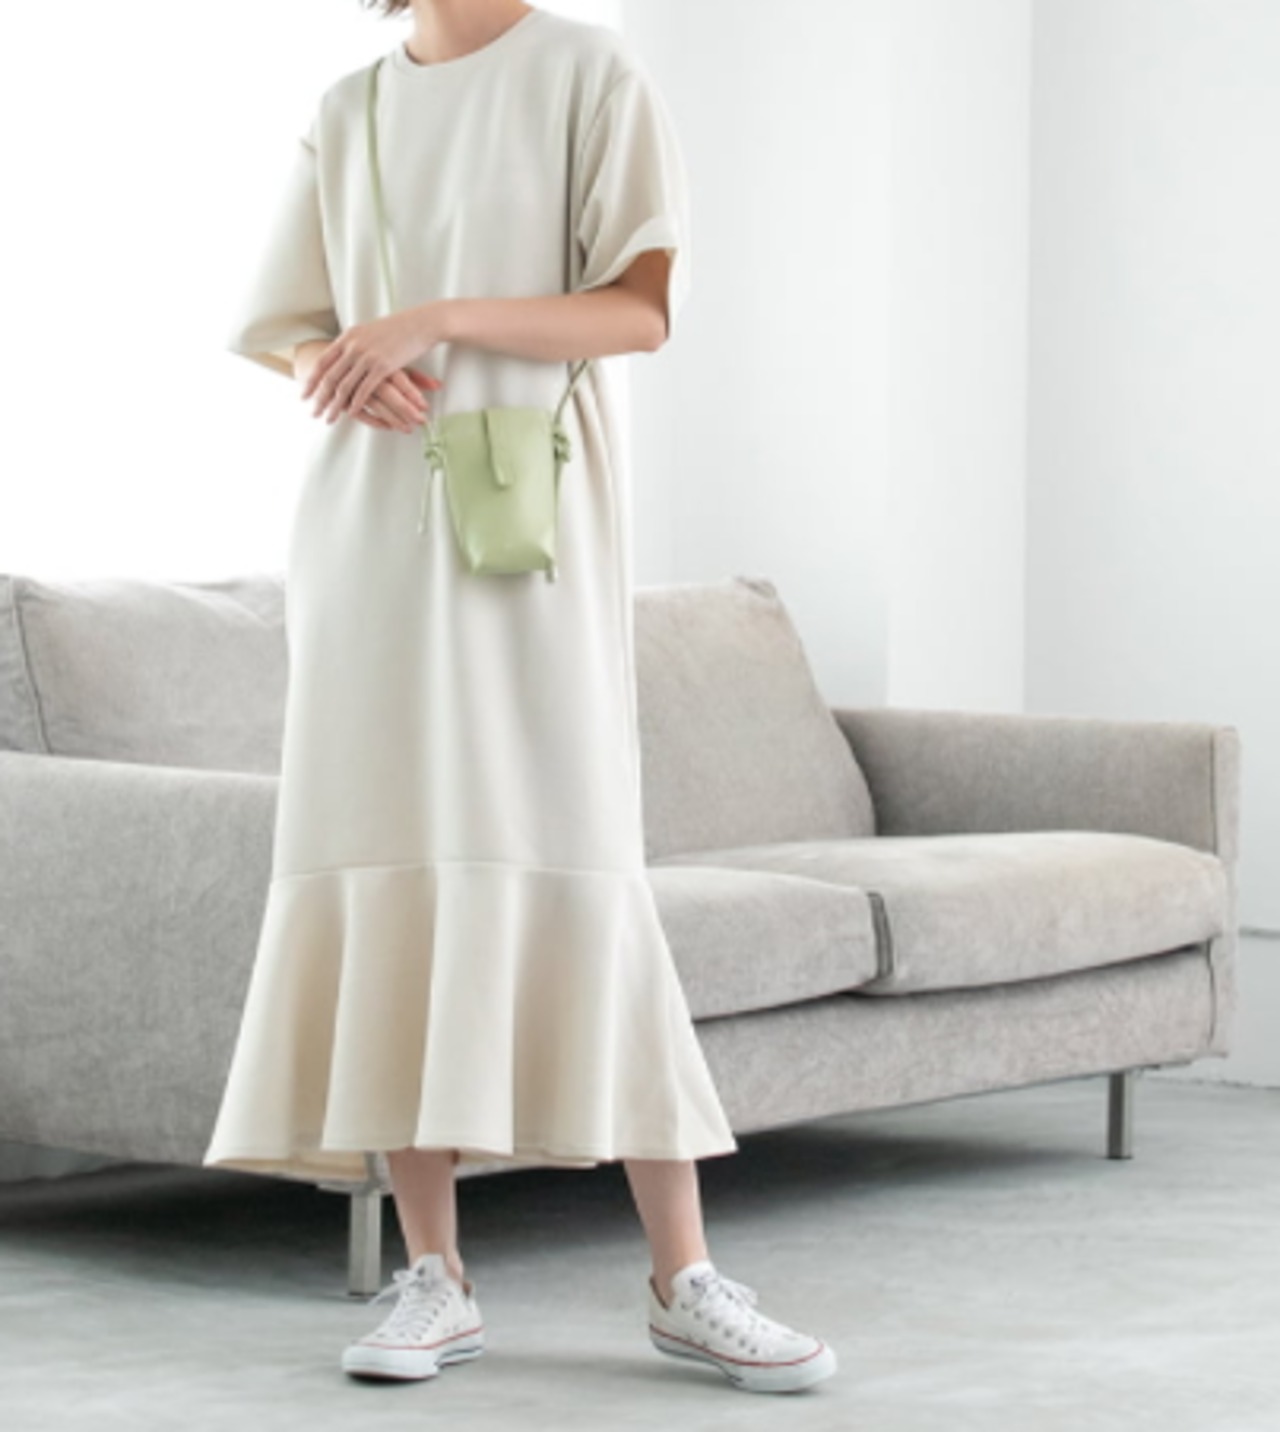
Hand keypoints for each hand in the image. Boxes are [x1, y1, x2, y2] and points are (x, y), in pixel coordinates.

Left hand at [294, 341, 439, 432]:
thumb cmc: (398, 329)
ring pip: (344, 387)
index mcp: (347, 337)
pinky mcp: (382, 366)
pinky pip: (364, 389)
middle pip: (329, 378)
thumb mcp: (369, 332)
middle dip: (319, 399)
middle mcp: (353, 346)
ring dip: (335, 406)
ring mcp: (367, 356)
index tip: (304, 395)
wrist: (420, 323)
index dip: (312, 380)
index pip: (322, 362)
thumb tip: (345, 354)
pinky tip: (352, 414)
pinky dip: (356, 404)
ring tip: (329, 419)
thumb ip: (355, 343)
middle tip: (313, 413)